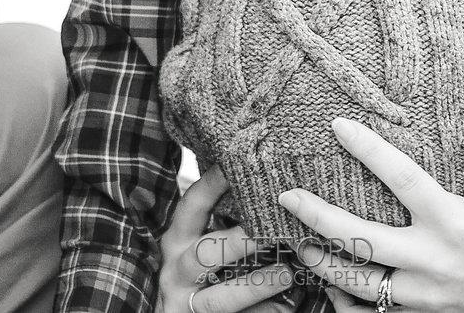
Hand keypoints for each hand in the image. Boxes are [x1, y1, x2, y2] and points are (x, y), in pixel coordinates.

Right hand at [157, 168, 297, 312]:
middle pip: (205, 254)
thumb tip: (265, 190)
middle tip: (270, 230)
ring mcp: (187, 303)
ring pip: (220, 298)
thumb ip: (221, 225)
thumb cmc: (194, 276)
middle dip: (239, 242)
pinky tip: (284, 306)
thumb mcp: (196, 246)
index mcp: (177, 242)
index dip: (212, 184)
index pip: (192, 206)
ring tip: (287, 273)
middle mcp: (176, 271)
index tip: (237, 164)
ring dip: (255, 285)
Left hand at [278, 95, 463, 312]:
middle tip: (288, 198)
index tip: (337, 125)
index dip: (369, 150)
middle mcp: (431, 259)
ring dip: (324, 262)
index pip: (403, 178)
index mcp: (453, 221)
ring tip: (299, 242)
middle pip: (363, 238)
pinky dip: (344, 302)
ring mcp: (422, 295)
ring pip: (358, 282)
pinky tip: (325, 286)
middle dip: (320, 218)